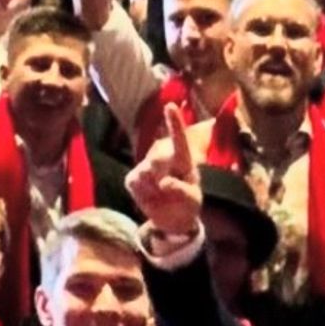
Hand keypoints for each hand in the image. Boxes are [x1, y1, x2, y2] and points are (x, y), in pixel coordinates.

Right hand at [127, 103, 202, 239]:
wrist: (171, 219)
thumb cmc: (187, 205)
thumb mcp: (191, 200)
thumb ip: (182, 191)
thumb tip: (164, 183)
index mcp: (183, 160)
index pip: (180, 140)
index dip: (174, 123)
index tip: (170, 106)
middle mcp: (163, 158)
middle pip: (157, 161)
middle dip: (162, 177)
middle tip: (171, 192)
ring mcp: (146, 167)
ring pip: (145, 173)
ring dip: (153, 189)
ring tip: (162, 196)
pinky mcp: (133, 178)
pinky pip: (134, 182)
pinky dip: (142, 194)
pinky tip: (150, 197)